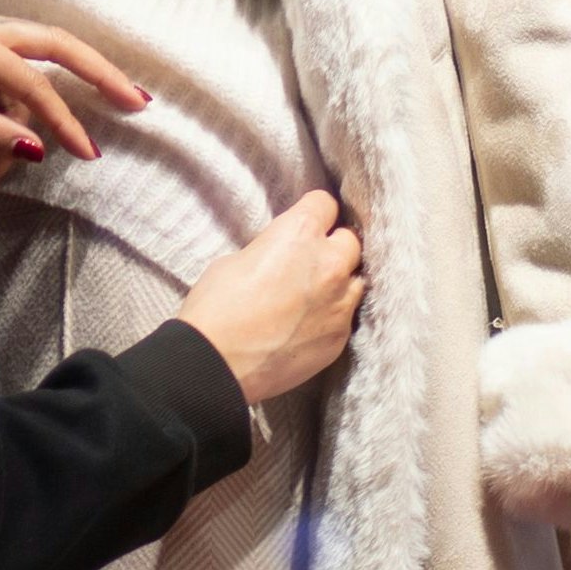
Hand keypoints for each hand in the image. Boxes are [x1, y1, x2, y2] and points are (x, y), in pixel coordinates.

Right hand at [173, 192, 366, 404]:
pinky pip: (345, 318)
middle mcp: (328, 264)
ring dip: (339, 283)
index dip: (314, 214)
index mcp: (300, 234)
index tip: (308, 223)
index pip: (325, 204)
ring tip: (313, 296)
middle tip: (310, 262)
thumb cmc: (216, 309)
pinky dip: (331, 317)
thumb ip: (272, 249)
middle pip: (350, 241)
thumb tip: (283, 255)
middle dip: (333, 247)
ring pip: (355, 281)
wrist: (215, 365)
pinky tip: (307, 326)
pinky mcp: (338, 338)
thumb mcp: (237, 258)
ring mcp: (338, 304)